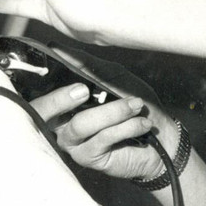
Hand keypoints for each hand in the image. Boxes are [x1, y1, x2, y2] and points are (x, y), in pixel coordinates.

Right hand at [29, 46, 176, 181]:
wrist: (163, 138)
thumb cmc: (135, 105)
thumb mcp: (112, 77)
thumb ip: (86, 65)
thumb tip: (56, 47)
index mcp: (63, 100)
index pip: (42, 90)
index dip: (42, 78)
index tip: (51, 61)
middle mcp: (60, 122)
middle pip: (44, 111)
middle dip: (59, 99)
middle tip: (83, 89)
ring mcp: (72, 142)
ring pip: (81, 123)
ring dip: (113, 111)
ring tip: (136, 105)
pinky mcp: (87, 158)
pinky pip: (102, 138)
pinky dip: (125, 127)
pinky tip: (141, 124)